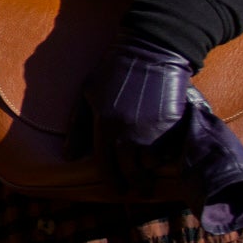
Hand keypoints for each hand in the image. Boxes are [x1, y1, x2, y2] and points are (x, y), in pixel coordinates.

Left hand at [86, 38, 192, 187]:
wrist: (150, 51)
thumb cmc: (113, 71)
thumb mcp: (87, 94)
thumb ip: (78, 127)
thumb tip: (68, 156)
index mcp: (104, 126)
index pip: (106, 167)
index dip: (114, 182)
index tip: (119, 191)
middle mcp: (128, 133)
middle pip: (132, 171)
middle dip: (136, 186)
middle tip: (139, 192)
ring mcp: (153, 130)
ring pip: (152, 164)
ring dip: (151, 170)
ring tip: (151, 175)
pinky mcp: (173, 125)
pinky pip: (171, 150)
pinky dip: (168, 156)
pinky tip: (165, 155)